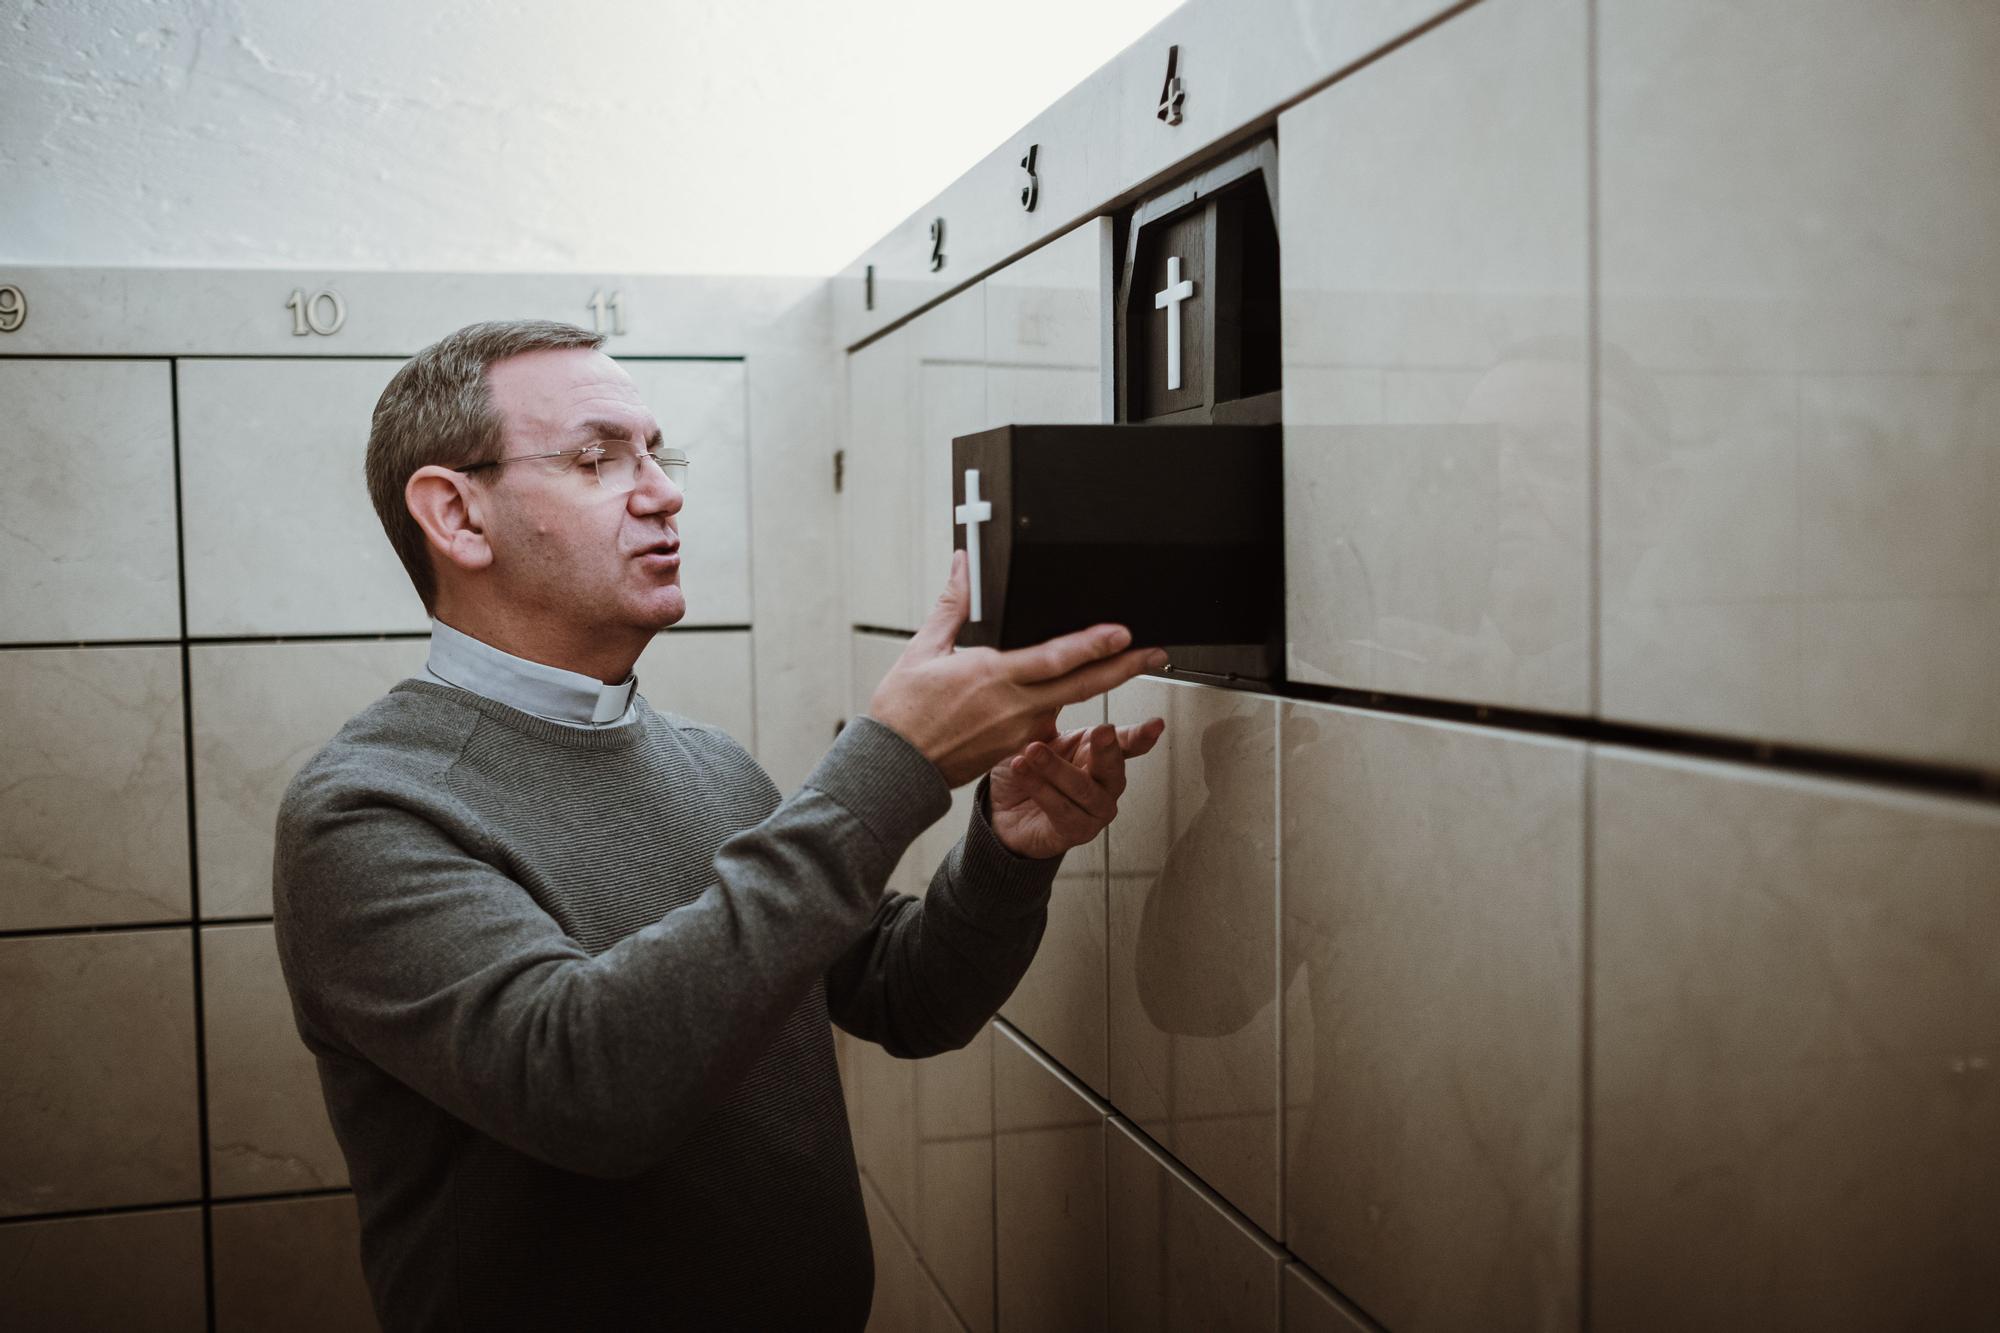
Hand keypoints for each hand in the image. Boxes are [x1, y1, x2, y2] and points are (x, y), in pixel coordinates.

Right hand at [869, 551, 1166, 786]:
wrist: (895, 767)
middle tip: (1156, 655)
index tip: (1123, 634)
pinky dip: (1063, 704)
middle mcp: (1015, 707)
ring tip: (1125, 666)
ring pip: (1069, 703)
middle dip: (1125, 669)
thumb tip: (964, 564)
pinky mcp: (1016, 748)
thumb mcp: (923, 649)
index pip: (1058, 658)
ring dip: (1099, 684)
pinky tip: (1071, 692)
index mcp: (994, 677)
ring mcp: (1019, 732)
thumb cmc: (903, 713)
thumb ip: (953, 604)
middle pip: (1083, 686)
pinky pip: (1048, 722)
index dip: (1095, 645)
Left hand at [989, 718, 1165, 858]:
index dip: (1143, 735)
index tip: (1155, 725)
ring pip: (1084, 789)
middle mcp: (1102, 782)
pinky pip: (1063, 811)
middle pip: (1114, 766)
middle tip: (1101, 731)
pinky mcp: (1075, 831)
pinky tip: (1024, 773)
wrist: (998, 812)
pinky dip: (1041, 790)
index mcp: (1097, 752)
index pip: (1127, 742)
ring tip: (1032, 751)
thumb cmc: (1023, 772)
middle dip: (1107, 748)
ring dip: (1055, 769)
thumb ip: (1049, 708)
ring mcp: (1093, 810)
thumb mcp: (1034, 733)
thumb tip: (1059, 671)